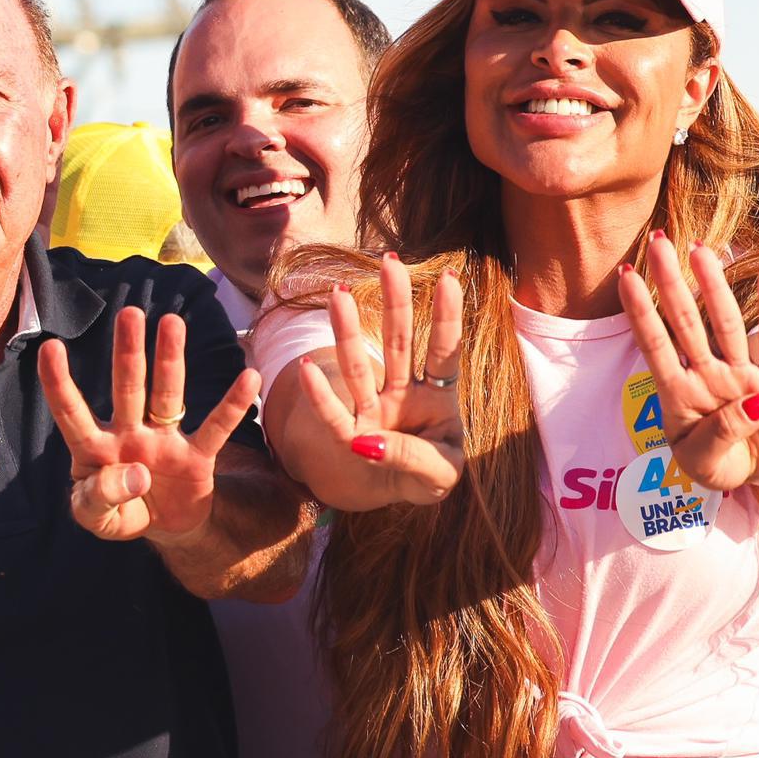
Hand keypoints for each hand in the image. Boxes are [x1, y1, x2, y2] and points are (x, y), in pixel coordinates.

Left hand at [41, 305, 259, 545]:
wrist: (162, 527)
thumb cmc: (119, 513)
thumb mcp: (96, 518)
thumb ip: (100, 498)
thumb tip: (135, 474)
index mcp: (95, 448)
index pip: (72, 413)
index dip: (59, 383)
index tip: (50, 346)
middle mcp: (129, 433)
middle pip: (127, 389)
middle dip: (127, 352)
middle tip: (130, 312)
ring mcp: (164, 441)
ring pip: (166, 395)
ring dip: (169, 359)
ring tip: (173, 322)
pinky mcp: (197, 456)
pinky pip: (216, 427)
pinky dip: (233, 405)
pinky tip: (249, 377)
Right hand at [278, 255, 466, 507]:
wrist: (395, 494)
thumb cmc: (427, 475)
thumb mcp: (440, 477)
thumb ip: (415, 460)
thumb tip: (368, 443)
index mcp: (438, 398)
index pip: (442, 353)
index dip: (446, 318)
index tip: (451, 278)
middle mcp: (404, 394)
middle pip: (398, 343)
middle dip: (396, 303)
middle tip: (389, 263)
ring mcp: (374, 410)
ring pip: (359, 367)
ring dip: (348, 332)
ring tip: (339, 295)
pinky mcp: (348, 434)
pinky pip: (332, 414)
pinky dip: (320, 394)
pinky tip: (307, 367)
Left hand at [619, 234, 758, 492]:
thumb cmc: (722, 464)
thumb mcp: (708, 466)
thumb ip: (719, 437)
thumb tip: (753, 402)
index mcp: (679, 393)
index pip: (654, 344)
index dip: (640, 312)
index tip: (625, 275)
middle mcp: (708, 375)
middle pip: (686, 322)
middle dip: (671, 283)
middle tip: (658, 240)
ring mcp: (742, 374)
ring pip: (726, 323)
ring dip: (713, 286)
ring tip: (700, 249)